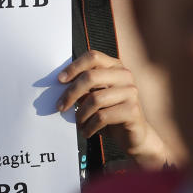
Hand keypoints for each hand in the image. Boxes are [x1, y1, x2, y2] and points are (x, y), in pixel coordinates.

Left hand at [56, 50, 170, 168]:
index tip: (60, 80)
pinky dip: (89, 126)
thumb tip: (61, 83)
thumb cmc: (109, 113)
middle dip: (71, 93)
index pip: (93, 57)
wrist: (133, 136)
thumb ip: (83, 87)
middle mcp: (125, 76)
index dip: (74, 67)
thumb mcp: (95, 96)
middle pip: (90, 77)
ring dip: (81, 114)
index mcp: (115, 66)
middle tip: (60, 106)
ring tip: (78, 123)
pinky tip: (87, 132)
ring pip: (95, 99)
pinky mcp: (132, 111)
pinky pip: (102, 117)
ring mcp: (131, 92)